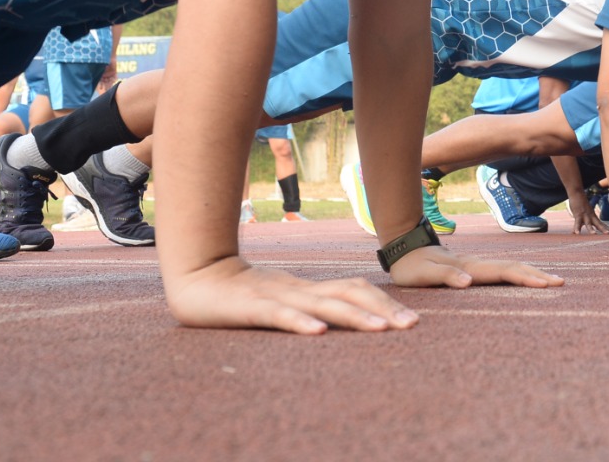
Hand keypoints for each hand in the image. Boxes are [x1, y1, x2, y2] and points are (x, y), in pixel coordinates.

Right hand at [166, 256, 420, 334]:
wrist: (196, 276)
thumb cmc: (241, 293)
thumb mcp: (282, 300)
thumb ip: (308, 307)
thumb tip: (338, 321)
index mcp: (308, 289)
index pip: (353, 289)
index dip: (382, 301)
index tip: (409, 319)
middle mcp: (299, 290)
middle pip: (348, 294)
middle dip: (382, 310)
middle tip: (412, 325)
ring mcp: (276, 296)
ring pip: (321, 305)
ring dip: (354, 317)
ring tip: (381, 329)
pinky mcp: (250, 308)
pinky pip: (278, 315)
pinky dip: (300, 323)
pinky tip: (318, 333)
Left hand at [387, 245, 564, 289]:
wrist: (404, 247)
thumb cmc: (411, 267)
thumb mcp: (423, 274)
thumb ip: (445, 276)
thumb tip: (468, 282)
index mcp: (469, 268)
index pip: (503, 272)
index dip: (525, 277)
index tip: (546, 284)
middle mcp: (476, 265)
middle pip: (513, 267)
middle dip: (537, 275)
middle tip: (561, 283)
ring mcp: (476, 265)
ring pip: (509, 267)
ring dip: (531, 273)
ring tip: (551, 281)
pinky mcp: (473, 269)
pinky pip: (501, 271)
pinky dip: (518, 274)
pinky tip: (524, 279)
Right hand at [568, 192, 608, 233]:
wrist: (578, 194)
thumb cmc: (582, 205)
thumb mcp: (586, 214)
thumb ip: (585, 222)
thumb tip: (584, 229)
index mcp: (594, 217)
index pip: (603, 224)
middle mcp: (591, 217)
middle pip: (598, 224)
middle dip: (603, 229)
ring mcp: (585, 216)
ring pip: (588, 223)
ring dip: (590, 229)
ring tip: (593, 234)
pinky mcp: (578, 215)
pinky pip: (577, 222)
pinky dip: (576, 228)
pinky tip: (576, 233)